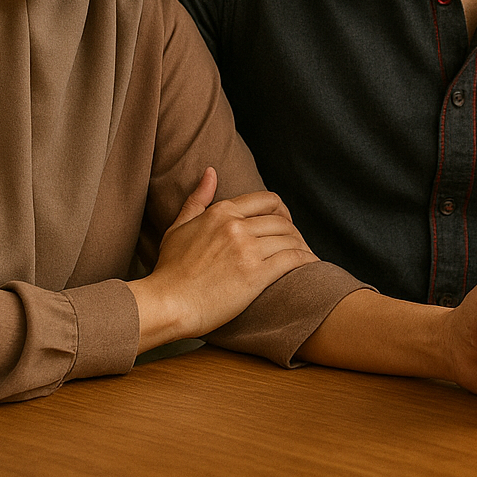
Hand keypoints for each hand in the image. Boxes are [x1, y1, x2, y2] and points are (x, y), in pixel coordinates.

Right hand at [128, 167, 316, 350]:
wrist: (165, 304)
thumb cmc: (169, 270)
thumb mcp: (179, 227)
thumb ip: (197, 199)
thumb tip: (211, 172)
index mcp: (221, 212)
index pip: (267, 200)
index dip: (282, 210)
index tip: (285, 222)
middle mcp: (236, 226)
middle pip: (281, 220)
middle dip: (293, 231)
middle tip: (297, 243)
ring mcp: (247, 250)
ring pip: (289, 238)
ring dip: (301, 246)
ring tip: (305, 255)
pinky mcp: (256, 275)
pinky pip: (292, 259)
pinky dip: (306, 260)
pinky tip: (310, 265)